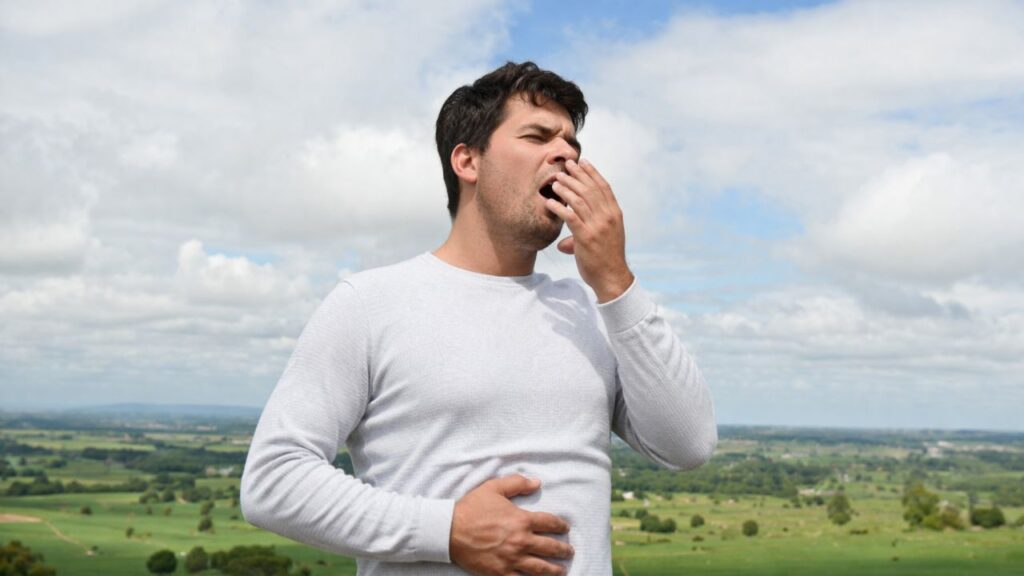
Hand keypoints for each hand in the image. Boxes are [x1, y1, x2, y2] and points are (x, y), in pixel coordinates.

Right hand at [450, 475, 573, 575]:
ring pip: (540, 568)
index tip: (565, 528)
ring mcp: (511, 559)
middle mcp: (520, 541)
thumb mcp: (494, 488)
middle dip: (562, 550)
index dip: (560, 526)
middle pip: (550, 547)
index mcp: (521, 520)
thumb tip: (537, 482)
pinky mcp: (500, 573)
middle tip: (569, 551)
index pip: (549, 523)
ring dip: (554, 570)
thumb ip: (517, 483)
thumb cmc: (471, 508)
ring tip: (562, 571)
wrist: (449, 530)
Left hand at [545, 158, 634, 302]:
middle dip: (576, 175)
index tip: (582, 162)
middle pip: (590, 190)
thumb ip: (587, 233)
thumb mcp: (605, 239)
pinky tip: (549, 202)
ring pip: (579, 200)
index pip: (603, 187)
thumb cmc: (607, 259)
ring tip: (555, 181)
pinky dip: (559, 207)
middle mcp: (607, 217)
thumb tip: (565, 243)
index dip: (592, 173)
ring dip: (566, 188)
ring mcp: (597, 226)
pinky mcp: (586, 237)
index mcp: (614, 214)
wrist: (612, 278)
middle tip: (565, 166)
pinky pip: (570, 217)